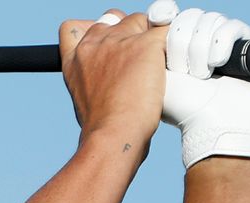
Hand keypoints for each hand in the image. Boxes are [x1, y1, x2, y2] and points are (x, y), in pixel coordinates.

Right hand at [60, 10, 168, 152]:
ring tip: (159, 67)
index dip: (95, 30)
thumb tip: (110, 76)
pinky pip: (168, 29)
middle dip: (130, 33)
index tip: (108, 45)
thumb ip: (93, 76)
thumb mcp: (83, 98)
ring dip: (153, 38)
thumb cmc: (102, 127)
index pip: (74, 27)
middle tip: (141, 60)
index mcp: (74, 59)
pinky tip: (174, 64)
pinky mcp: (145, 45)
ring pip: (144, 21)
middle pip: (116, 19)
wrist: (113, 135)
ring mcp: (118, 42)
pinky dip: (175, 44)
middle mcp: (93, 45)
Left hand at [147, 0, 249, 167]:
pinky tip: (217, 64)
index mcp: (175, 46)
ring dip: (199, 49)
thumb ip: (141, 47)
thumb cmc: (179, 107)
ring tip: (200, 76)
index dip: (163, 16)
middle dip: (181, 41)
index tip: (158, 20)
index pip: (168, 15)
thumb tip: (140, 19)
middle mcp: (200, 41)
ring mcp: (224, 42)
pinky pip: (230, 27)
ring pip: (208, 21)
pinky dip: (220, 44)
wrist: (213, 126)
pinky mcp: (247, 43)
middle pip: (187, 17)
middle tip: (181, 70)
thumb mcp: (151, 75)